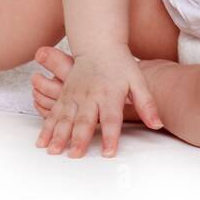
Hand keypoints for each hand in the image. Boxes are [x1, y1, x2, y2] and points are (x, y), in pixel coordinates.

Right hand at [33, 45, 162, 157]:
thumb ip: (147, 104)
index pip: (111, 119)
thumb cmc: (120, 65)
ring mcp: (74, 95)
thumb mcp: (138, 81)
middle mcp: (90, 96)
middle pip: (84, 120)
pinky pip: (53, 113)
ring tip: (53, 150)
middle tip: (75, 155)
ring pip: (65, 118)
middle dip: (79, 138)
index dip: (110, 136)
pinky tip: (42, 142)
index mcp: (110, 94)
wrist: (98, 45)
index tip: (108, 152)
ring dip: (58, 135)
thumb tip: (157, 124)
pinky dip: (46, 128)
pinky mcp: (64, 95)